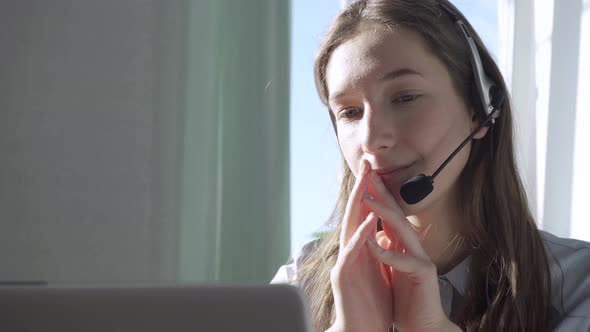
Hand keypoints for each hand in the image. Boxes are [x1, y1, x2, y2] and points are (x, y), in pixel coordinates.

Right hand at [328, 160, 392, 331]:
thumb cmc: (370, 306)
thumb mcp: (377, 272)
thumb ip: (376, 251)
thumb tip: (382, 234)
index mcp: (359, 250)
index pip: (363, 216)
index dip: (368, 193)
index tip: (374, 171)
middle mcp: (349, 252)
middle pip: (354, 214)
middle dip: (361, 188)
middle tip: (366, 163)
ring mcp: (344, 262)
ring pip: (350, 226)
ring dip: (359, 203)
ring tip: (366, 180)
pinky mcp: (344, 276)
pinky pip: (354, 251)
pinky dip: (362, 233)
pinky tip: (371, 219)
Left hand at [363, 169, 460, 331]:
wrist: (422, 326)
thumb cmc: (408, 299)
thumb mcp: (394, 271)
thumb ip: (389, 252)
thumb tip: (379, 235)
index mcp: (404, 246)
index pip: (389, 216)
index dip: (377, 197)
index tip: (364, 179)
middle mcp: (414, 248)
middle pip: (397, 215)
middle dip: (382, 194)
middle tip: (369, 174)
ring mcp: (421, 259)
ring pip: (402, 231)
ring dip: (384, 215)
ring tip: (368, 200)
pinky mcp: (424, 275)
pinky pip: (404, 261)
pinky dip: (387, 253)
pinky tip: (373, 243)